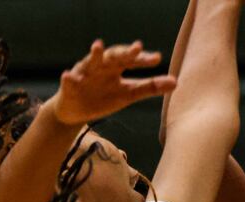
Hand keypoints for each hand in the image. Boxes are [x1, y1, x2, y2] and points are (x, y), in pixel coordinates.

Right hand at [51, 40, 176, 125]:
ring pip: (89, 61)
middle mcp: (102, 67)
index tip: (157, 59)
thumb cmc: (104, 98)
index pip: (132, 61)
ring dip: (94, 54)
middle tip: (136, 48)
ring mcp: (85, 74)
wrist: (76, 111)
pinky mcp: (69, 85)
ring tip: (97, 46)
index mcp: (117, 68)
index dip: (143, 59)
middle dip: (124, 52)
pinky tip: (68, 76)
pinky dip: (68, 78)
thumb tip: (176, 82)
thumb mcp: (128, 94)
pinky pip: (68, 81)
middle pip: (114, 56)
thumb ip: (150, 87)